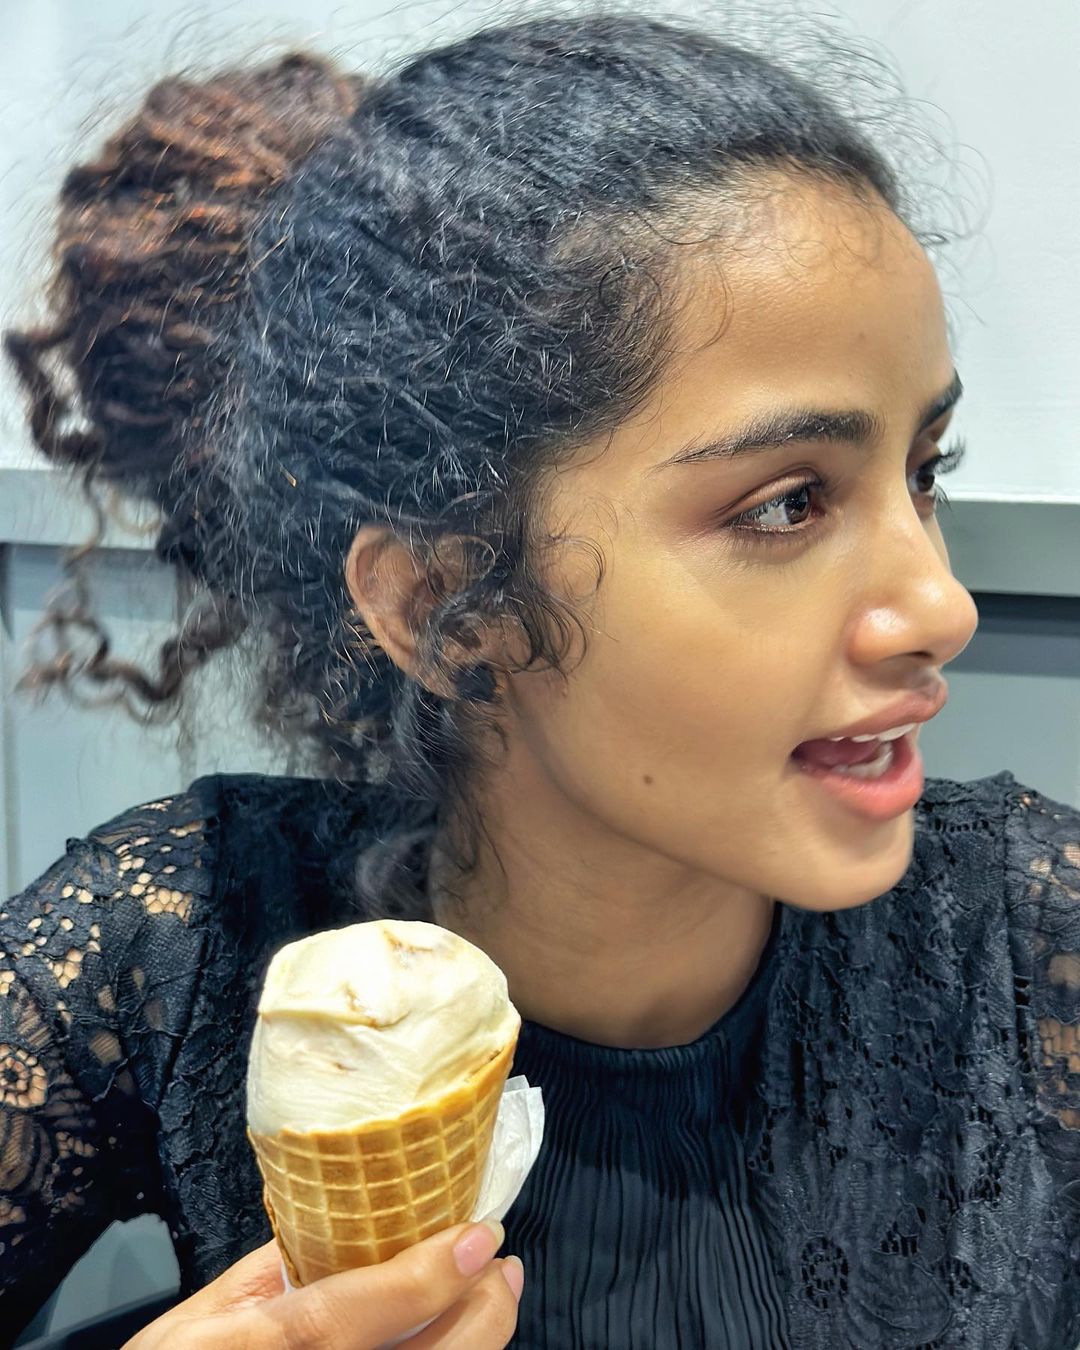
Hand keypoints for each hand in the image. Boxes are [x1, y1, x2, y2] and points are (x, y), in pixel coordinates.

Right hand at [123, 1219, 523, 1347]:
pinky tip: (461, 1336)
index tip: (478, 1237)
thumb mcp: (195, 1320)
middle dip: (480, 1317)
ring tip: (496, 1297)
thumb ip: (271, 1272)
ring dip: (479, 1342)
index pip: (350, 1314)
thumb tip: (338, 1219)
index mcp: (257, 1345)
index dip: (424, 1277)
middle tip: (501, 1266)